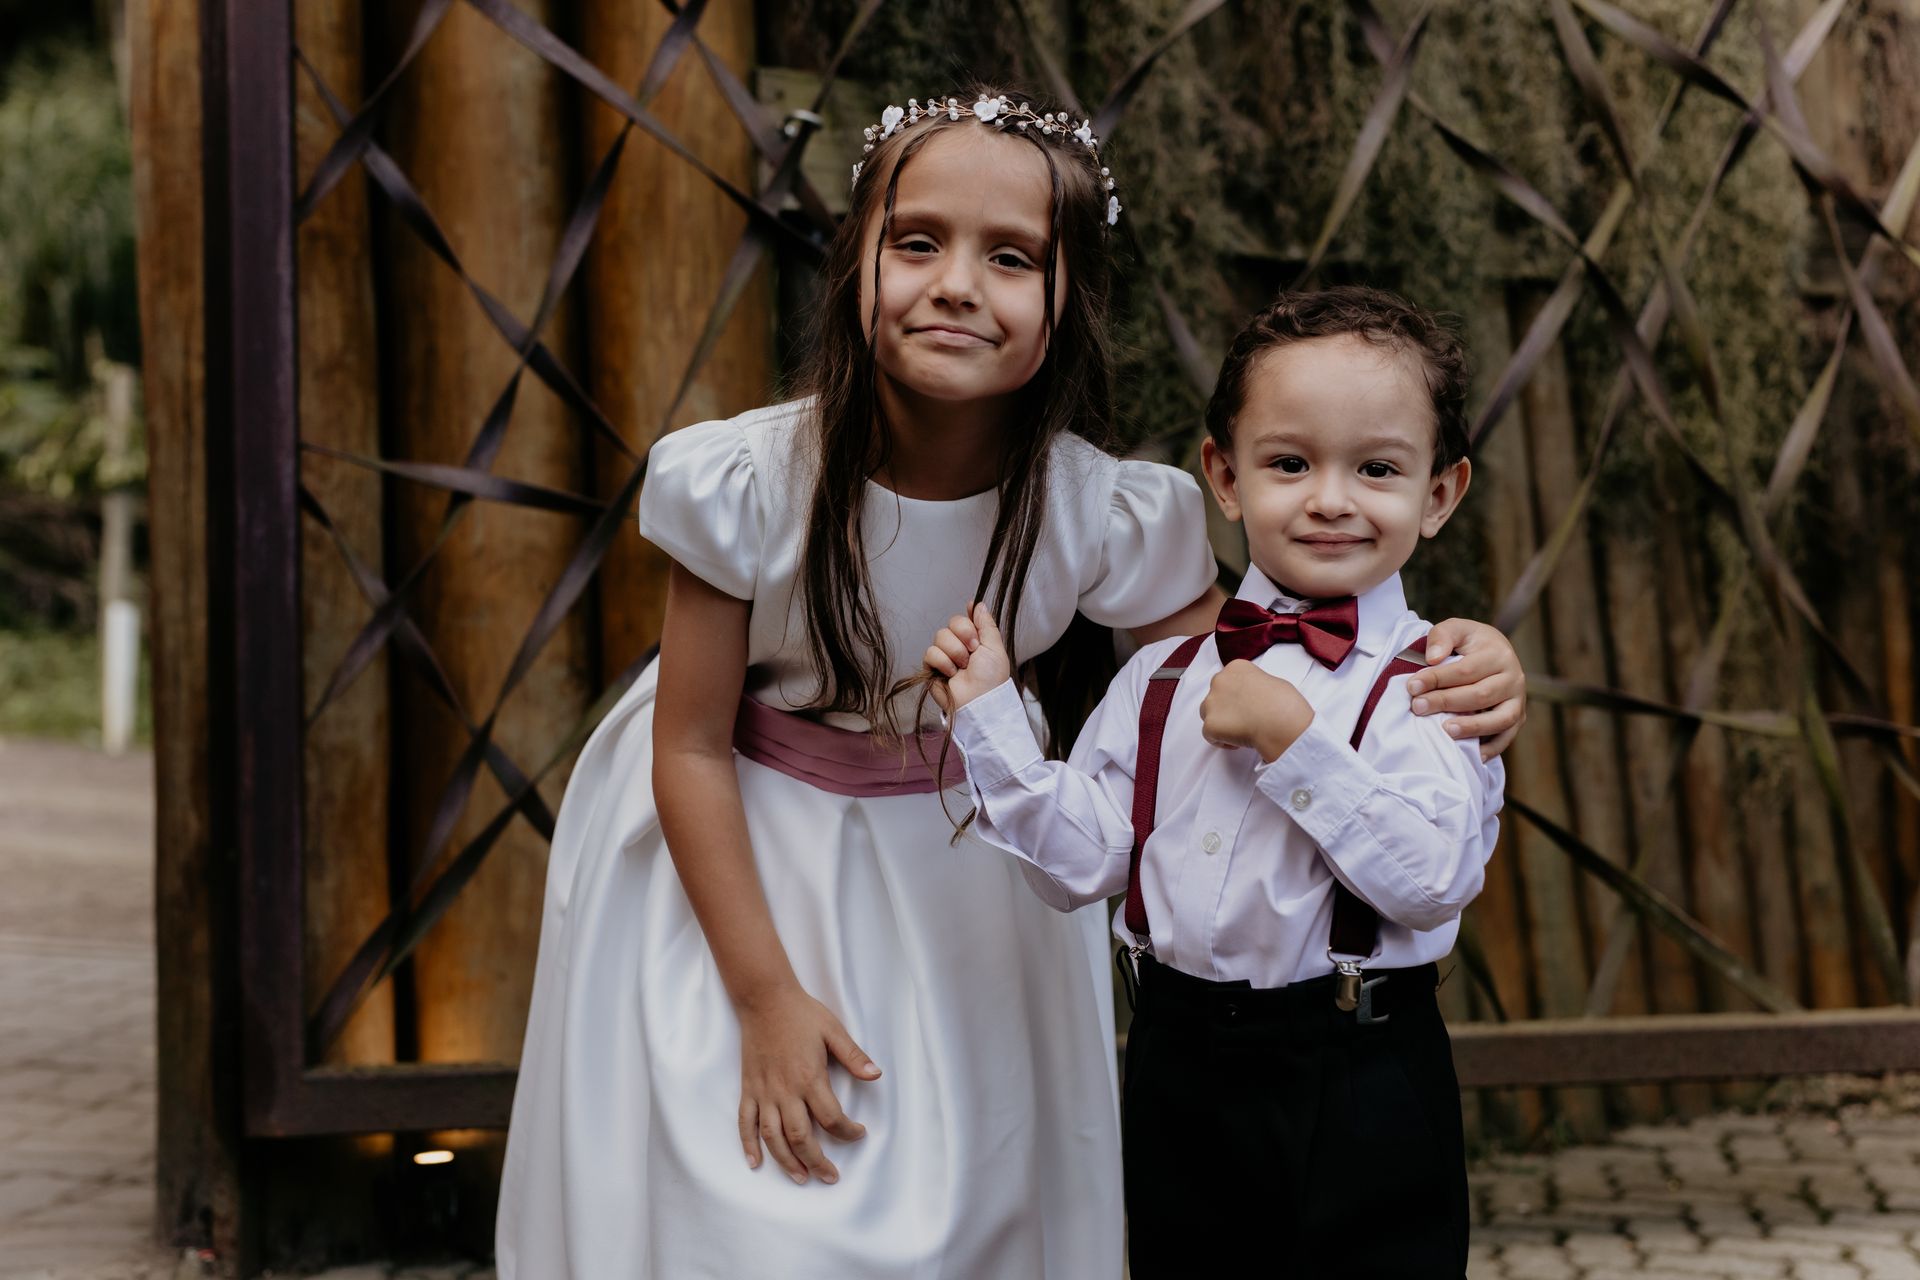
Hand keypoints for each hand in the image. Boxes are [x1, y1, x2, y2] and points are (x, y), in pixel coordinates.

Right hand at [736, 986, 880, 1184]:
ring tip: (801, 1178)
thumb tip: (876, 1075)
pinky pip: (745, 1122)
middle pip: (801, 1137)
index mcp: (810, 1077)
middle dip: (817, 1161)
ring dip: (786, 1161)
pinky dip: (748, 1144)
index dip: (848, 1132)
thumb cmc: (801, 1013)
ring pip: (773, 1137)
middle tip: (830, 1176)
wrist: (765, 999)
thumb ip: (854, 1056)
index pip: (831, 1118)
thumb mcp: (833, 1030)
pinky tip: (755, 1163)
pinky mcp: (748, 1088)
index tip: (858, 1134)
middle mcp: (785, 1090)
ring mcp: (764, 1091)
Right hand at [924, 604, 1012, 711]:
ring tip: (962, 667)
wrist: (979, 701)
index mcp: (975, 640)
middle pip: (952, 622)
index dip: (969, 619)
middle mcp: (959, 645)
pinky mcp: (932, 667)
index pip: (966, 618)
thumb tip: (978, 604)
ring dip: (955, 651)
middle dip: (964, 635)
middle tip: (973, 651)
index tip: (974, 622)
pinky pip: (930, 652)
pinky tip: (951, 673)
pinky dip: (943, 662)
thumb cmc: (991, 679)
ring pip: (940, 636)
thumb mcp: (995, 648)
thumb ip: (986, 624)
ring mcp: (945, 655)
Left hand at [1199, 659, 1313, 761]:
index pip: (1229, 680)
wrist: (1282, 722)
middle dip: (1226, 707)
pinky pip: (1209, 734)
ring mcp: (1212, 702)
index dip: (1238, 694)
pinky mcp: (1209, 724)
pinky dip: (1222, 740)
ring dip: (1221, 721)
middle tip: (1243, 718)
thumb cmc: (1285, 703)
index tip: (1248, 704)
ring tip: (1240, 730)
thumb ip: (1256, 685)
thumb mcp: (1274, 682)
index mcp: (1236, 668)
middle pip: (1216, 695)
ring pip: (1208, 713)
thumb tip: (1255, 696)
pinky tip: (1239, 741)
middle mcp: (1220, 681)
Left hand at [1410, 619, 1527, 761]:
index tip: (1412, 687)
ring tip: (1446, 731)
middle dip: (1446, 703)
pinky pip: (1508, 736)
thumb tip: (1432, 659)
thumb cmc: (1468, 643)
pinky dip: (1493, 748)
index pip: (1466, 670)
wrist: (1492, 651)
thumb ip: (1442, 637)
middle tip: (1418, 707)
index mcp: (1498, 653)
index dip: (1437, 679)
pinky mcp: (1518, 717)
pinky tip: (1473, 755)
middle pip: (1480, 695)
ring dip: (1473, 727)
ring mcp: (1518, 699)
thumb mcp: (1455, 629)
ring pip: (1500, 718)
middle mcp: (1514, 677)